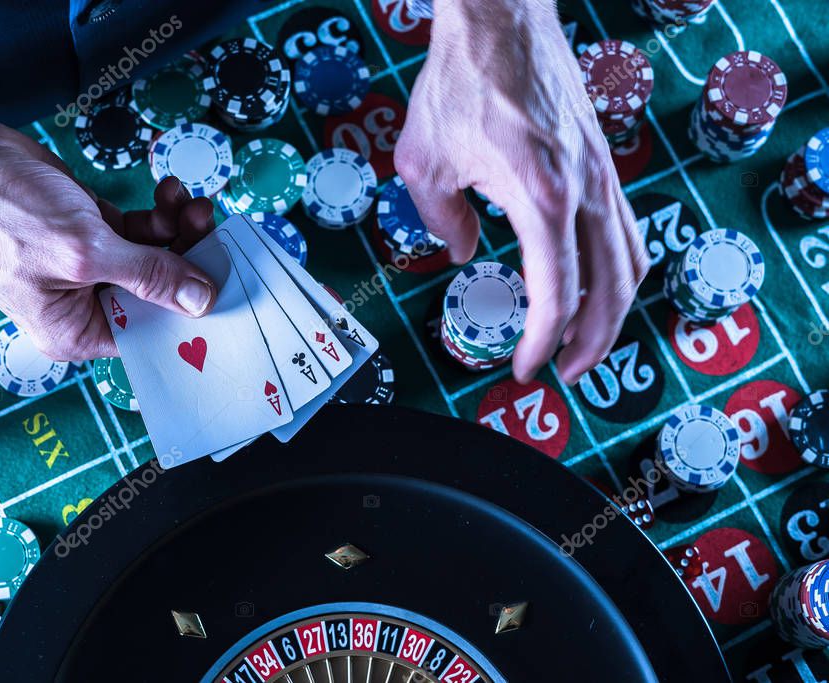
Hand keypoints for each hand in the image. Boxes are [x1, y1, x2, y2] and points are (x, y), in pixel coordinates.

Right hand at [0, 100, 215, 360]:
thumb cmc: (1, 213)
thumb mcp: (84, 252)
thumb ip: (147, 276)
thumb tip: (201, 301)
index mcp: (77, 331)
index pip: (151, 334)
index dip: (190, 313)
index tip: (225, 283)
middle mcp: (87, 306)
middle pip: (160, 295)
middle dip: (189, 259)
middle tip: (208, 224)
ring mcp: (91, 267)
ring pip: (156, 259)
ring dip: (179, 230)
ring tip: (186, 201)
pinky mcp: (93, 233)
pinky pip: (142, 233)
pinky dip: (160, 215)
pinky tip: (168, 192)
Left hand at [395, 0, 648, 384]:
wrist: (500, 18)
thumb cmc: (461, 80)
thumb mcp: (425, 163)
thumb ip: (442, 222)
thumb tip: (459, 254)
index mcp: (539, 196)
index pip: (556, 292)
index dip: (543, 341)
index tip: (526, 367)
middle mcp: (583, 189)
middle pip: (612, 288)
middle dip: (592, 342)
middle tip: (566, 372)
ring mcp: (601, 174)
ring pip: (631, 259)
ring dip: (614, 310)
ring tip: (587, 340)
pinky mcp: (603, 161)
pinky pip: (626, 227)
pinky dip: (618, 267)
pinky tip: (596, 281)